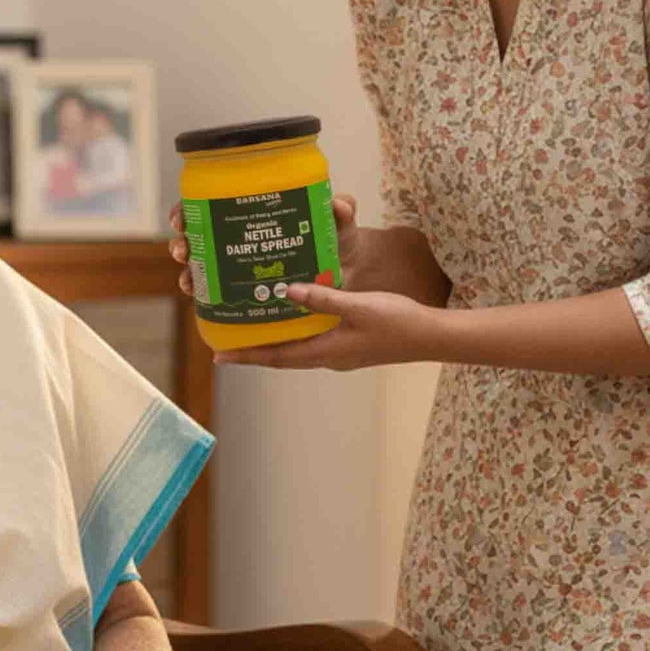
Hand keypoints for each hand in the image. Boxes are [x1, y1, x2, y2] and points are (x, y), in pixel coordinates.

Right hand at [167, 193, 365, 297]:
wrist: (347, 273)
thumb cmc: (337, 239)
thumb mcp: (339, 223)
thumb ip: (341, 212)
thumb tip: (339, 204)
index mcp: (253, 210)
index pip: (211, 204)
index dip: (189, 209)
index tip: (181, 217)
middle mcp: (240, 236)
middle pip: (198, 235)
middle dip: (182, 242)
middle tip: (184, 250)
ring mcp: (241, 265)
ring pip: (203, 267)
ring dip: (188, 273)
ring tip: (189, 282)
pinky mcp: (248, 291)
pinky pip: (219, 295)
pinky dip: (206, 299)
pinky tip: (201, 304)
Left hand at [215, 281, 437, 371]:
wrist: (430, 337)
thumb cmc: (397, 322)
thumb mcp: (358, 306)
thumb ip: (323, 298)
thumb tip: (286, 292)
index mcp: (326, 352)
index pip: (277, 357)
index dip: (247, 357)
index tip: (219, 357)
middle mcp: (329, 358)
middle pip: (282, 358)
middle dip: (254, 352)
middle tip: (226, 343)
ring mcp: (340, 355)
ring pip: (297, 351)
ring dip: (274, 344)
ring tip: (252, 330)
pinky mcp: (350, 347)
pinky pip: (313, 344)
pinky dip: (296, 336)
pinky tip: (293, 319)